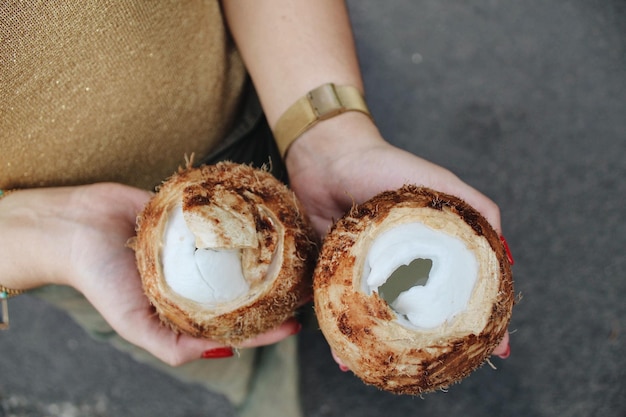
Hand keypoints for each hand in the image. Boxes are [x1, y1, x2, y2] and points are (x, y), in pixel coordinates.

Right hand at [0, 184, 299, 365]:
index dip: (266, 328)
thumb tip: (228, 351)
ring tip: (299, 255)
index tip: (296, 324)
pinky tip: (271, 221)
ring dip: (269, 255)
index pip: (234, 323)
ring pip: (241, 252)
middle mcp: (196, 277)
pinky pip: (226, 217)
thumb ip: (173, 346)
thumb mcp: (134, 324)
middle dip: (276, 292)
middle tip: (306, 288)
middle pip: (244, 288)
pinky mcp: (194, 215)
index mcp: (185, 306)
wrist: (74, 226)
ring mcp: (197, 245)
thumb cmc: (99, 278)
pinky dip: (246, 220)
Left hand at [285, 112, 510, 366]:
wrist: (328, 158)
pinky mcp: (335, 273)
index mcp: (430, 249)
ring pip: (379, 319)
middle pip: (419, 312)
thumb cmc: (386, 165)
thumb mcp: (440, 183)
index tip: (497, 347)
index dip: (481, 319)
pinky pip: (340, 309)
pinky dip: (341, 333)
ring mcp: (368, 272)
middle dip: (429, 344)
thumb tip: (507, 254)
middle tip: (438, 367)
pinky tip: (342, 356)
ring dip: (382, 348)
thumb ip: (477, 209)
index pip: (461, 289)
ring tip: (386, 369)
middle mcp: (401, 265)